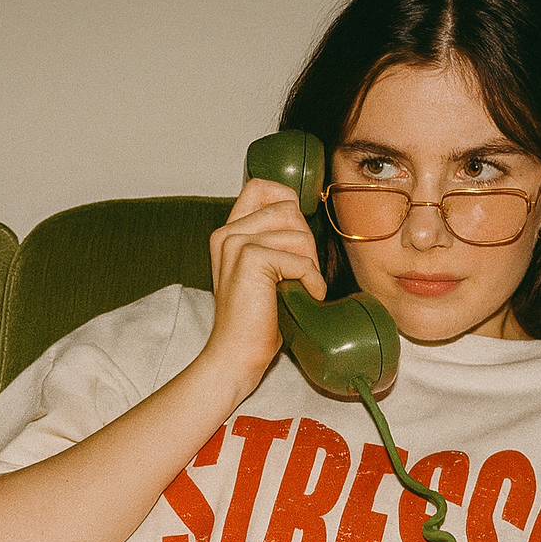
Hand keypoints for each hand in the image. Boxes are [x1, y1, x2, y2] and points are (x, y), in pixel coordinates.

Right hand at [203, 177, 327, 390]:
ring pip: (297, 232)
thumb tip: (305, 220)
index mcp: (228, 232)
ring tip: (301, 287)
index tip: (297, 234)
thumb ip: (273, 242)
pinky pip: (300, 259)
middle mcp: (228, 233)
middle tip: (302, 274)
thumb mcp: (262, 272)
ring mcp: (236, 244)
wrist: (236, 354)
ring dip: (310, 262)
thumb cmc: (255, 321)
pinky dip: (312, 280)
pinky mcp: (250, 260)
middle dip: (306, 241)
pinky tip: (308, 296)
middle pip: (288, 209)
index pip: (260, 186)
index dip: (288, 200)